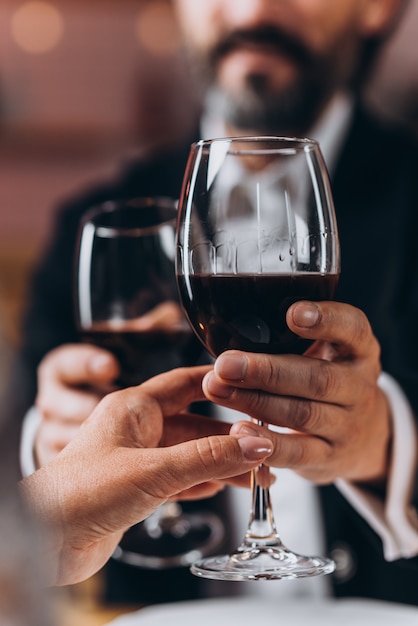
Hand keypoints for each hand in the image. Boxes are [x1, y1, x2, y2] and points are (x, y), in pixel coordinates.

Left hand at [20, 366, 272, 585]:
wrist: (45, 538)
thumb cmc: (80, 492)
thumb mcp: (154, 470)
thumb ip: (207, 458)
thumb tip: (255, 445)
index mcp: (134, 407)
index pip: (185, 382)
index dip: (219, 382)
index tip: (252, 382)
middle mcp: (136, 429)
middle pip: (195, 424)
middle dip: (232, 437)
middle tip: (267, 449)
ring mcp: (137, 459)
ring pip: (191, 454)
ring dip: (223, 464)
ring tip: (259, 475)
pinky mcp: (137, 489)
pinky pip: (180, 478)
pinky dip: (204, 481)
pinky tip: (225, 486)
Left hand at [203, 301, 391, 486]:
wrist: (363, 436)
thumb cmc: (326, 378)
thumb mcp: (326, 350)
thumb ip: (289, 336)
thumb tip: (227, 322)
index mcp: (359, 349)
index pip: (353, 328)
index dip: (326, 320)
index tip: (292, 313)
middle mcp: (359, 386)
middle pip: (318, 378)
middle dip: (268, 371)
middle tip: (225, 364)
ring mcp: (347, 425)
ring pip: (302, 414)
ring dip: (255, 402)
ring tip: (218, 390)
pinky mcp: (329, 457)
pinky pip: (298, 453)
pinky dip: (267, 443)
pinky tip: (238, 431)